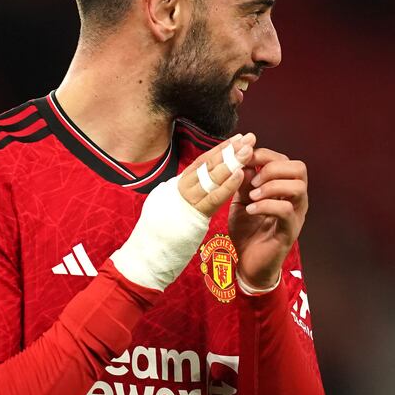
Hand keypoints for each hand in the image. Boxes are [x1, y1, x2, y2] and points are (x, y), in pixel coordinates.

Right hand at [110, 134, 255, 291]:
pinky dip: (227, 185)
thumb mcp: (172, 208)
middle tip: (249, 137)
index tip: (237, 139)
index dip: (220, 149)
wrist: (145, 257)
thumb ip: (187, 195)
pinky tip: (240, 173)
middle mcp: (179, 189)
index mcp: (175, 186)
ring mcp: (184, 201)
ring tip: (249, 150)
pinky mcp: (191, 216)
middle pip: (207, 164)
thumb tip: (199, 183)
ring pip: (211, 177)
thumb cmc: (160, 237)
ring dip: (232, 162)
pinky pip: (212, 198)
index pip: (201, 163)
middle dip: (230, 150)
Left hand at [227, 147, 308, 289]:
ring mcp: (296, 214)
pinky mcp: (290, 230)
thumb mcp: (241, 199)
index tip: (244, 159)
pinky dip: (266, 205)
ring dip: (271, 186)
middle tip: (252, 181)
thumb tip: (242, 160)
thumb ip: (244, 181)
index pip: (285, 159)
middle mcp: (296, 198)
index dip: (264, 155)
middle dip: (272, 168)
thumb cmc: (248, 230)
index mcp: (286, 187)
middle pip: (299, 168)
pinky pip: (286, 210)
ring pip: (297, 187)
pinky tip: (251, 209)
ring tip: (252, 196)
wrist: (248, 262)